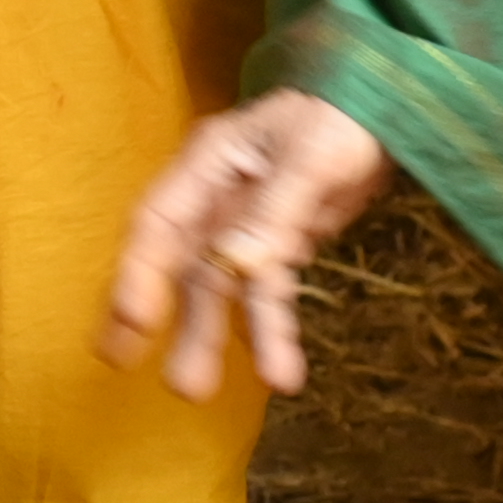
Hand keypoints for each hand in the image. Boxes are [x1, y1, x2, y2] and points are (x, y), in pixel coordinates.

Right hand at [107, 89, 389, 399]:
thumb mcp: (314, 156)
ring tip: (196, 392)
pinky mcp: (276, 247)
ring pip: (218, 287)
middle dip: (152, 312)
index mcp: (210, 162)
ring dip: (212, 337)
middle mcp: (215, 198)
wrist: (384, 110)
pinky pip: (266, 294)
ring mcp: (242, 225)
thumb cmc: (341, 115)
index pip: (160, 220)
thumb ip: (277, 210)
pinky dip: (270, 331)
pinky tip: (279, 373)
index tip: (133, 320)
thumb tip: (238, 265)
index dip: (140, 270)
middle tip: (118, 362)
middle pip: (177, 261)